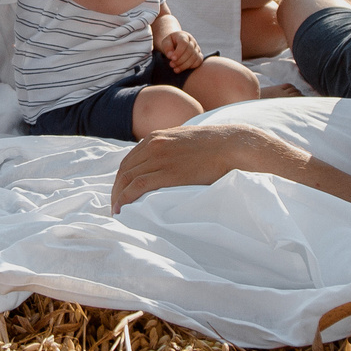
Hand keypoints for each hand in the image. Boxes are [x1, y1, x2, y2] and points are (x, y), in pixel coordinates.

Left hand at [110, 120, 293, 211]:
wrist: (234, 146)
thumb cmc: (215, 148)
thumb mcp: (185, 142)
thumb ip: (171, 150)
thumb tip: (166, 168)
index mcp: (156, 137)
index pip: (128, 161)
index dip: (120, 180)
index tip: (120, 194)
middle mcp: (153, 145)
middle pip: (123, 171)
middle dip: (116, 190)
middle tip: (117, 208)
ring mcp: (159, 158)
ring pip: (126, 179)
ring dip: (118, 197)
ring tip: (119, 213)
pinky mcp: (168, 172)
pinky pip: (137, 186)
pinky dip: (126, 198)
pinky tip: (123, 209)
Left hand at [155, 22, 203, 71]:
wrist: (175, 44)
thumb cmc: (170, 43)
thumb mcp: (165, 43)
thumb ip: (167, 48)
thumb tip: (170, 56)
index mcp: (183, 36)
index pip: (184, 43)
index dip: (179, 52)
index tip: (172, 59)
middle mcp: (192, 41)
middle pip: (190, 51)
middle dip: (180, 60)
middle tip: (171, 65)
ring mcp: (197, 48)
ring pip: (195, 57)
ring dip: (184, 65)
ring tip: (175, 69)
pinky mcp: (199, 55)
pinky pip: (198, 62)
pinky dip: (190, 67)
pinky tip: (182, 69)